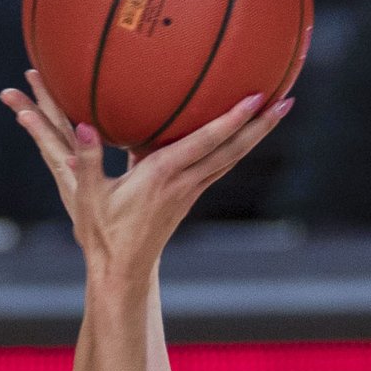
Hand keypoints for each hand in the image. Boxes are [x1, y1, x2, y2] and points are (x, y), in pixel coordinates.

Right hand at [0, 70, 287, 278]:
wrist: (122, 271)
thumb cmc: (103, 234)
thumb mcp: (89, 196)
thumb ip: (89, 159)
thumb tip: (84, 127)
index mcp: (163, 176)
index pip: (205, 143)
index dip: (231, 120)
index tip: (255, 98)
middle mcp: (184, 183)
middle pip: (232, 150)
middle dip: (260, 126)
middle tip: (286, 101)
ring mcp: (190, 192)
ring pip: (231, 159)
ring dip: (255, 136)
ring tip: (276, 112)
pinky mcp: (188, 197)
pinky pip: (219, 167)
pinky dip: (235, 148)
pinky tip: (242, 136)